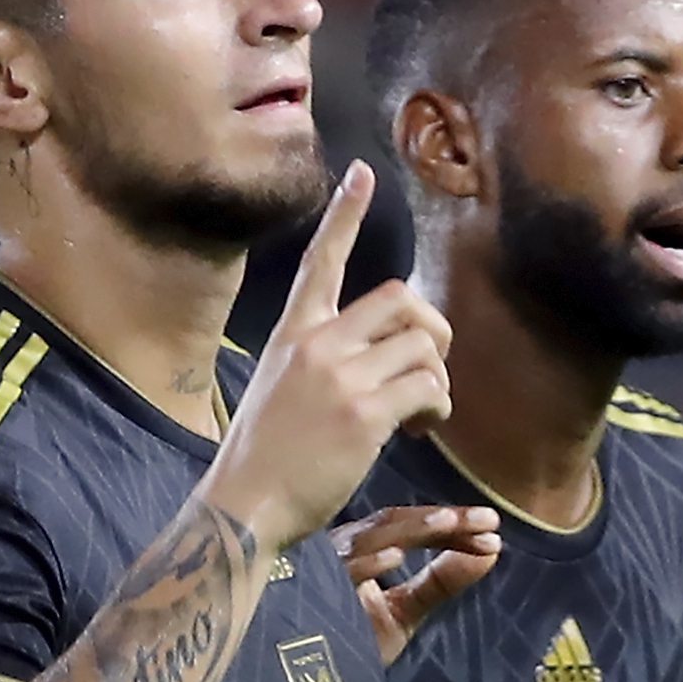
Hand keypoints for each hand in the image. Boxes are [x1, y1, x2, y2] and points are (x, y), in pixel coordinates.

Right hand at [199, 162, 453, 550]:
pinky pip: (429, 387)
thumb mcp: (274, 388)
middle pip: (400, 300)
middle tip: (429, 368)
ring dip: (436, 379)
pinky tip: (418, 429)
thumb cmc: (262, 458)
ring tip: (418, 414)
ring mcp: (341, 377)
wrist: (245, 507)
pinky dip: (437, 407)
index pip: (322, 260)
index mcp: (292, 334)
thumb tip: (374, 358)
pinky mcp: (365, 414)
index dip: (345, 215)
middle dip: (431, 329)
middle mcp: (317, 345)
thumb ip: (318, 361)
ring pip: (423, 346)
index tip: (363, 174)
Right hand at [335, 505, 500, 662]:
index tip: (492, 525)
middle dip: (441, 521)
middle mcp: (339, 551)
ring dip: (410, 531)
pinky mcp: (308, 595)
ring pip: (369, 541)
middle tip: (487, 521)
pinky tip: (394, 558)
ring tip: (448, 524)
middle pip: (394, 524)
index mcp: (361, 549)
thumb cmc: (349, 643)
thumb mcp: (404, 611)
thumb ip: (442, 582)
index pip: (409, 526)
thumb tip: (492, 552)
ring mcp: (321, 570)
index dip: (450, 524)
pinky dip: (365, 564)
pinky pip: (335, 576)